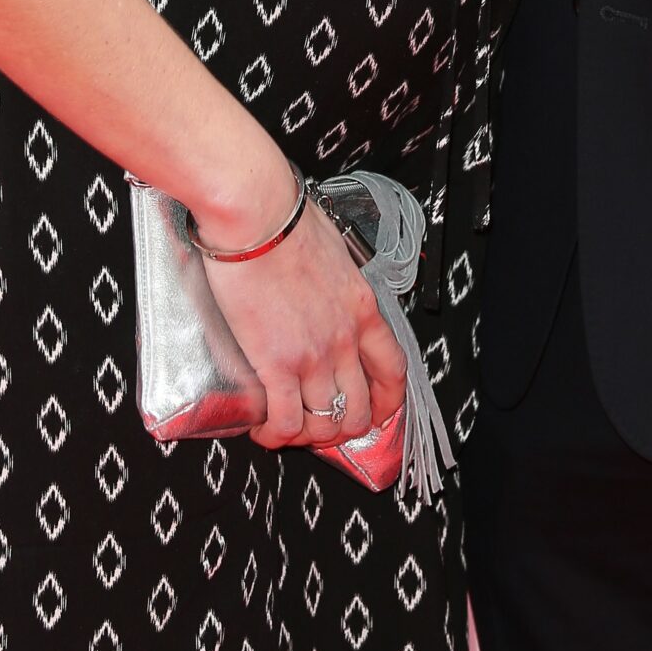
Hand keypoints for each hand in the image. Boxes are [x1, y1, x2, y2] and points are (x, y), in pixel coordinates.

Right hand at [202, 198, 407, 451]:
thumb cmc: (288, 219)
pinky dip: (276, 435)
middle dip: (341, 427)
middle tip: (318, 426)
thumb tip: (322, 283)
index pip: (393, 369)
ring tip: (286, 430)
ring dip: (306, 435)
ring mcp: (314, 355)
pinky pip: (286, 421)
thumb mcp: (333, 250)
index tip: (375, 412)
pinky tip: (262, 430)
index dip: (387, 402)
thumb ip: (336, 279)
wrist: (258, 215)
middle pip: (359, 407)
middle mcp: (346, 338)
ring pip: (325, 422)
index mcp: (363, 308)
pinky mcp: (277, 364)